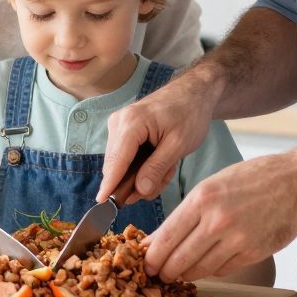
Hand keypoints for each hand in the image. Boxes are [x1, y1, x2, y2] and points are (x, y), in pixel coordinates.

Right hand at [98, 73, 216, 202]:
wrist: (194, 92)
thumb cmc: (189, 113)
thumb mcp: (178, 144)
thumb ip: (157, 168)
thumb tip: (139, 190)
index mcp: (131, 123)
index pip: (116, 161)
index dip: (110, 184)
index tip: (102, 204)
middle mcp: (119, 123)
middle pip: (116, 166)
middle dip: (137, 182)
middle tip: (164, 181)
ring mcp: (119, 125)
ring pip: (122, 164)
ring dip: (143, 174)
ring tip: (168, 167)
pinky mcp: (123, 130)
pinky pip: (126, 157)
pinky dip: (143, 166)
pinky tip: (161, 161)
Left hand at [144, 151, 296, 282]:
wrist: (296, 183)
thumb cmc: (252, 179)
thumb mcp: (212, 186)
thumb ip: (185, 213)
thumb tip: (158, 239)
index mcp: (202, 199)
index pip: (167, 236)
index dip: (152, 255)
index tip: (146, 263)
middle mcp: (217, 221)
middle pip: (179, 258)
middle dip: (164, 270)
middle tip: (159, 274)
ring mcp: (236, 239)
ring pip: (200, 269)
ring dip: (186, 274)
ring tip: (179, 273)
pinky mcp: (253, 253)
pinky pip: (222, 270)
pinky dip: (210, 270)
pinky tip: (206, 265)